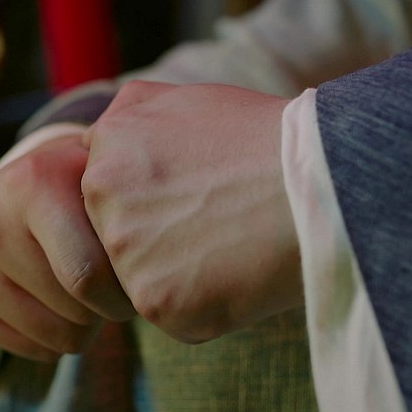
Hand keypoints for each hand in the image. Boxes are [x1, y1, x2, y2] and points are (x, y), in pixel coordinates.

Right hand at [0, 132, 134, 361]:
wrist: (38, 184)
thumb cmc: (90, 187)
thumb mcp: (115, 181)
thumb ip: (134, 217)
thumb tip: (161, 272)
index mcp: (31, 184)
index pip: (87, 278)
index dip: (126, 295)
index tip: (140, 281)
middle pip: (74, 312)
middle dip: (108, 310)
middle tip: (115, 286)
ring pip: (54, 337)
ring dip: (84, 325)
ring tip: (89, 293)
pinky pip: (28, 349)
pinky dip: (55, 338)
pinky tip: (59, 302)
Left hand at [82, 81, 301, 343]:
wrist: (317, 181)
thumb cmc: (264, 138)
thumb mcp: (187, 98)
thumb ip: (132, 114)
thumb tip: (94, 137)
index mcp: (107, 144)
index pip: (109, 191)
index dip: (155, 200)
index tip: (196, 196)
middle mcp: (102, 195)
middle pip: (120, 234)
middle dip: (159, 235)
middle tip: (216, 221)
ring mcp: (124, 250)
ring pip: (143, 276)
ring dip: (182, 271)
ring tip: (232, 243)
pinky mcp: (154, 300)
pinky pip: (173, 312)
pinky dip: (206, 304)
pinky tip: (239, 274)